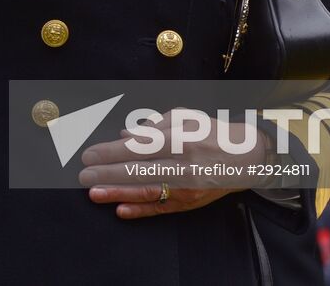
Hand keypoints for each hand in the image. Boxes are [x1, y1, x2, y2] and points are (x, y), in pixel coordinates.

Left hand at [77, 113, 269, 218]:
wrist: (247, 158)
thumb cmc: (212, 133)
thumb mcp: (185, 119)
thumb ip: (154, 127)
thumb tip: (125, 134)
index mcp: (181, 139)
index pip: (139, 147)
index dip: (111, 152)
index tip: (89, 154)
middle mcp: (184, 165)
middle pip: (139, 171)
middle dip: (107, 174)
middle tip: (83, 176)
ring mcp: (187, 186)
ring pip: (147, 192)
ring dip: (118, 193)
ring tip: (94, 193)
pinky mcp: (190, 202)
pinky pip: (161, 207)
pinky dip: (140, 210)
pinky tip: (121, 210)